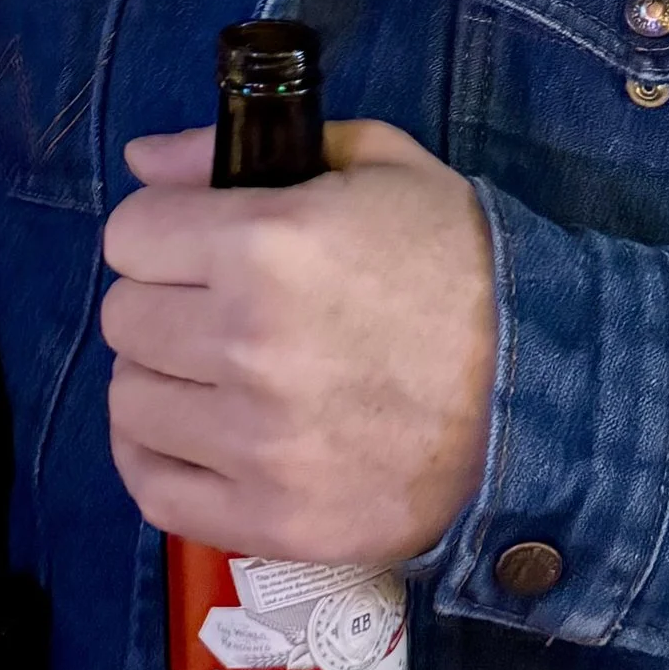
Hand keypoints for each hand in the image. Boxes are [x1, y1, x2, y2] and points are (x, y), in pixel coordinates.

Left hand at [102, 120, 496, 567]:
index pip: (131, 234)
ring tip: (221, 375)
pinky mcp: (272, 519)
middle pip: (125, 317)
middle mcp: (248, 345)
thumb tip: (142, 160)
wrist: (543, 391)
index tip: (199, 245)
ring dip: (165, 382)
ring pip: (131, 402)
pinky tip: (200, 436)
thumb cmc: (460, 267)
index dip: (164, 231)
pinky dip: (159, 460)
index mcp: (267, 244)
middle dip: (166, 303)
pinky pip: (153, 490)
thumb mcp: (376, 165)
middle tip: (221, 310)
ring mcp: (257, 443)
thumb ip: (240, 151)